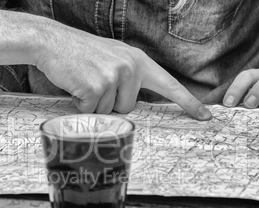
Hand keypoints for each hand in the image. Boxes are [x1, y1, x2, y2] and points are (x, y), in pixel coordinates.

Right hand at [36, 28, 211, 119]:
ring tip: (85, 81)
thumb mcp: (113, 58)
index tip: (205, 115)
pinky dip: (81, 104)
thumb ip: (130, 77)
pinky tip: (76, 85)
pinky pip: (92, 111)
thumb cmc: (82, 53)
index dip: (187, 102)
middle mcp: (130, 67)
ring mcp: (114, 76)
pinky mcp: (97, 86)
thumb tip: (133, 102)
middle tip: (95, 81)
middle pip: (128, 107)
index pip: (169, 85)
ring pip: (110, 111)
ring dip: (95, 103)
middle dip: (110, 102)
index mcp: (138, 60)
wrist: (53, 42)